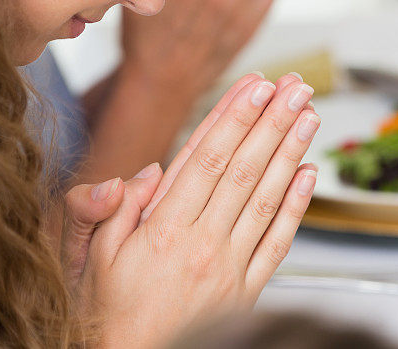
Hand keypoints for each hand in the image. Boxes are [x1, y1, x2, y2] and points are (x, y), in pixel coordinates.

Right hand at [78, 73, 319, 347]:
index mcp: (164, 230)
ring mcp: (230, 267)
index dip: (233, 117)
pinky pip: (278, 242)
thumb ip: (108, 208)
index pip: (207, 159)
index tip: (255, 86)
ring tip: (308, 115)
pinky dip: (296, 206)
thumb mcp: (89, 256)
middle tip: (294, 87)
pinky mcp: (248, 289)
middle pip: (244, 169)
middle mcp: (202, 244)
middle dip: (272, 121)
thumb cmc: (109, 310)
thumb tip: (145, 170)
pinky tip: (308, 175)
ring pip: (266, 198)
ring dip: (290, 152)